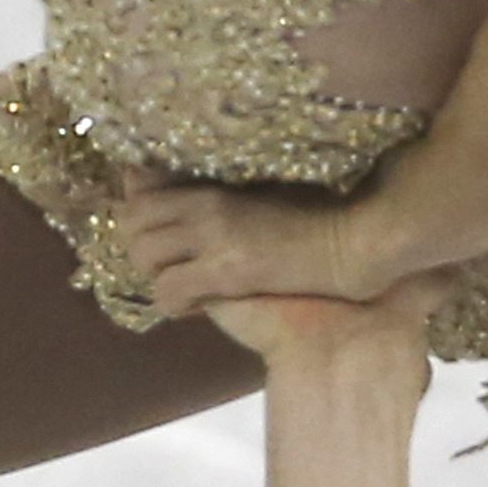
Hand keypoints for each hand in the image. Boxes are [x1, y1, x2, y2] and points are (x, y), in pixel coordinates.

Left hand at [118, 179, 395, 326]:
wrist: (355, 250)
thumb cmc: (322, 222)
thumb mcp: (268, 192)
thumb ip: (228, 193)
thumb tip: (191, 196)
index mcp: (218, 181)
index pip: (144, 180)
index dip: (136, 206)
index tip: (153, 226)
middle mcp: (208, 203)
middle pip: (132, 214)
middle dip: (138, 242)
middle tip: (166, 262)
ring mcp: (215, 234)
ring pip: (141, 252)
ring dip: (155, 272)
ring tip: (182, 283)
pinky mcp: (226, 271)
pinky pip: (167, 290)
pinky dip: (176, 303)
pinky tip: (200, 306)